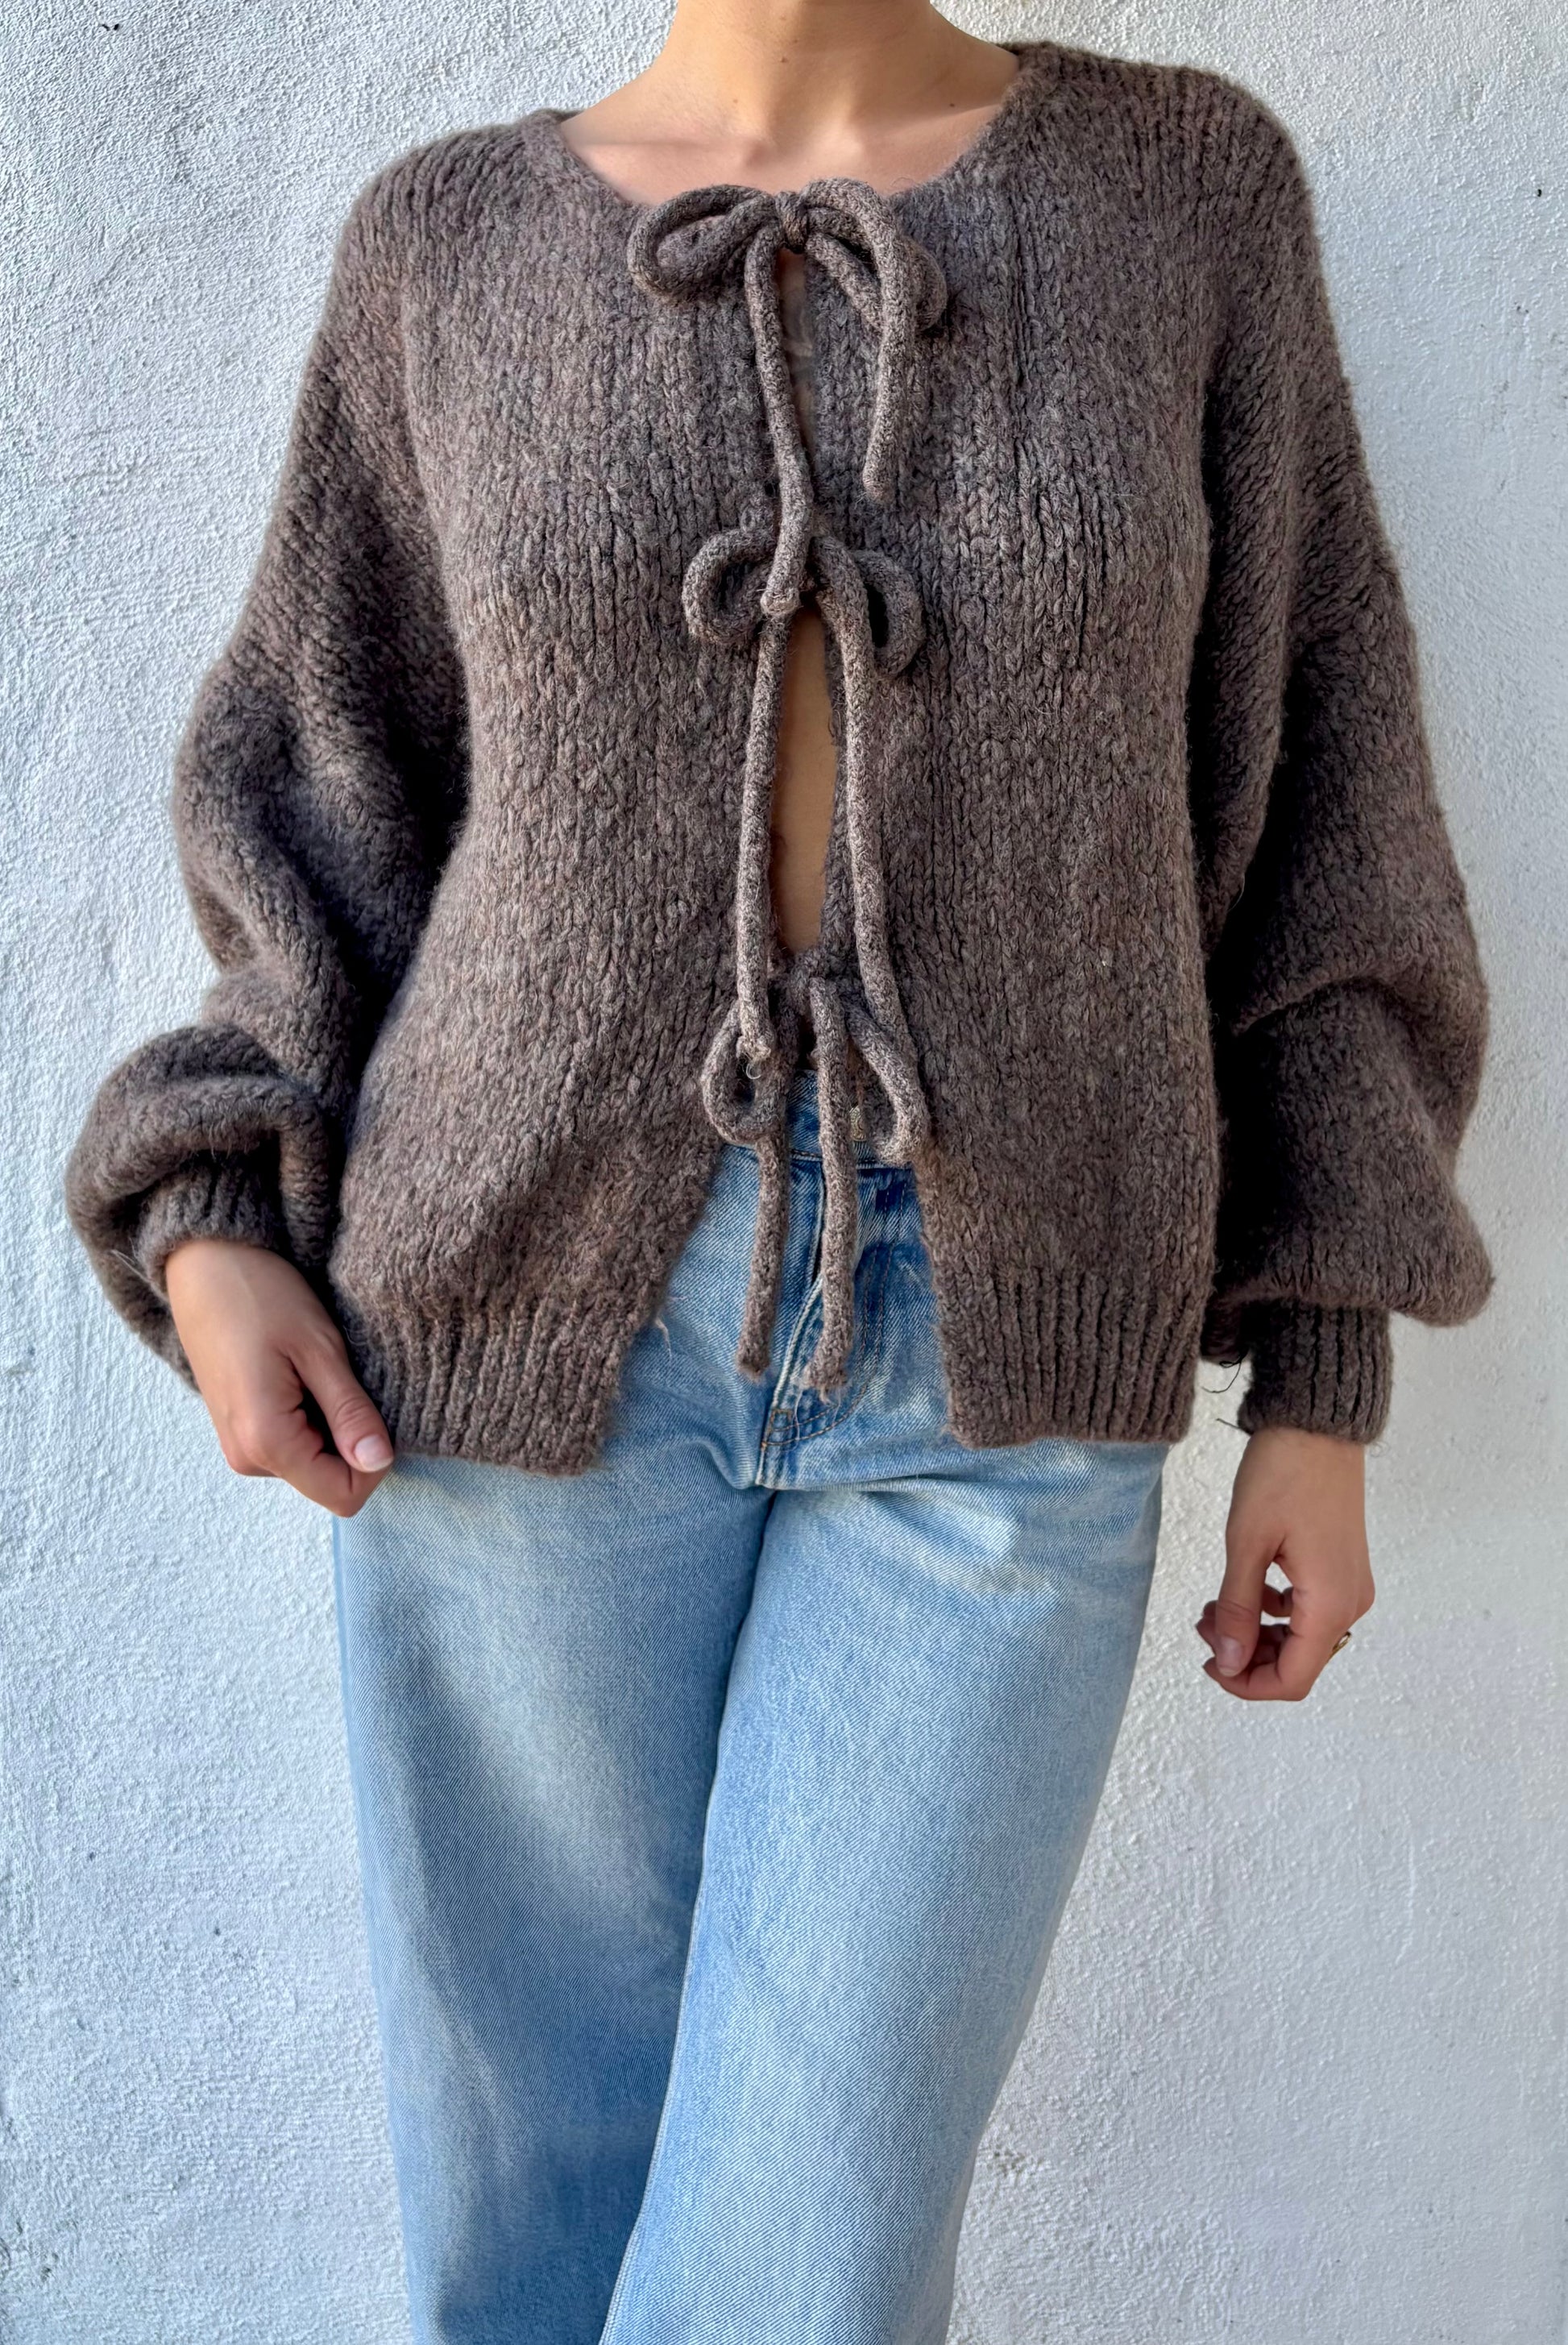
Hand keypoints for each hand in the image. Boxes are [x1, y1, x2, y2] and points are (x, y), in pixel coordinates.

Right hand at [164, 1238, 393, 1517]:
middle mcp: (247, 1458)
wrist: (203, 1263)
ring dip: (331, 1425)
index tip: (372, 1407)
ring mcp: (239, 1445)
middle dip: (351, 1440)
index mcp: (266, 1443)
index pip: (344, 1496)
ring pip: (313, 1463)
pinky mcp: (238, 1429)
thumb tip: (379, 1461)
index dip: (374, 1461)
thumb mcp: (319, 1350)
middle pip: (328, 1481)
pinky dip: (311, 1417)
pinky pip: (292, 1444)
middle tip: (341, 1378)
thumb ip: (350, 1412)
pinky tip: (300, 1374)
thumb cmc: (260, 1295)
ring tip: (315, 1370)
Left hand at [1195, 1425, 1373, 1700]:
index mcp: (1330, 1603)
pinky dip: (1272, 1611)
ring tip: (1215, 1606)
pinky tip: (1243, 1589)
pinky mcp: (1341, 1567)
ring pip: (1301, 1637)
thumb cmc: (1284, 1473)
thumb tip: (1228, 1662)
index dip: (1246, 1684)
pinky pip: (1307, 1610)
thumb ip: (1238, 1609)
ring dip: (1255, 1633)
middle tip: (1204, 1624)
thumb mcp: (1247, 1543)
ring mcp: (1349, 1585)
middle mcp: (1349, 1602)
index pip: (1293, 1679)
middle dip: (1245, 1654)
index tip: (1210, 1663)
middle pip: (1298, 1661)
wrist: (1317, 1423)